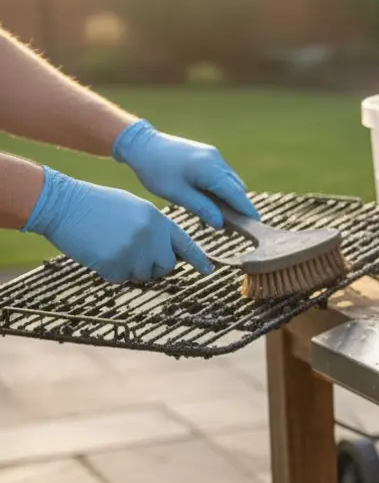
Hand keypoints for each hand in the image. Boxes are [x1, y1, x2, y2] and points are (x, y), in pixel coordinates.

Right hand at [22, 167, 211, 281]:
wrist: (65, 204)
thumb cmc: (97, 204)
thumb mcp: (134, 208)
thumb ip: (154, 228)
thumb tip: (167, 252)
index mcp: (158, 220)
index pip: (185, 244)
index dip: (198, 259)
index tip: (208, 270)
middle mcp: (151, 237)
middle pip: (167, 266)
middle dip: (155, 266)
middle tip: (136, 256)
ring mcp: (134, 252)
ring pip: (144, 275)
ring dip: (131, 268)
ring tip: (113, 247)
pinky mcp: (115, 265)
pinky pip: (121, 278)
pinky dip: (111, 271)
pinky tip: (100, 253)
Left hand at [112, 119, 258, 228]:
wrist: (142, 144)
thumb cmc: (155, 170)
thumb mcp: (176, 194)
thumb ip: (201, 208)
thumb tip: (221, 223)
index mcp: (210, 169)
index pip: (236, 194)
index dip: (247, 210)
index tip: (256, 223)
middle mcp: (217, 160)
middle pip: (237, 187)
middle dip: (238, 206)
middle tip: (232, 226)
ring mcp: (214, 155)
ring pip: (231, 180)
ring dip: (229, 196)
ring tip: (218, 214)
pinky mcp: (209, 153)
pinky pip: (223, 173)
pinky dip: (222, 187)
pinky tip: (210, 198)